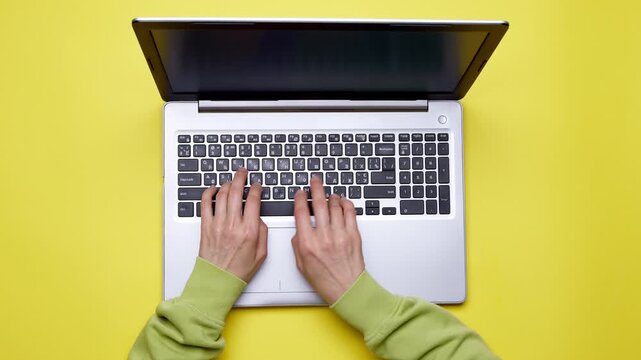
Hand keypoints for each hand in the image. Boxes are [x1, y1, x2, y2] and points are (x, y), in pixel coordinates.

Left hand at [199, 168, 267, 281]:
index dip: (256, 188)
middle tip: (242, 172)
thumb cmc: (239, 270)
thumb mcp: (261, 254)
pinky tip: (213, 189)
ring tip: (231, 179)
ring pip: (222, 195)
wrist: (218, 281)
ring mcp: (218, 224)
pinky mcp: (205, 227)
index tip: (257, 185)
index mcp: (249, 231)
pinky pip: (205, 204)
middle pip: (236, 192)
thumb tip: (258, 217)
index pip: (253, 200)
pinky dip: (209, 193)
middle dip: (240, 177)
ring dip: (227, 183)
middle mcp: (233, 225)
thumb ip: (262, 232)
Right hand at [291, 176, 364, 303]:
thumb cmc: (325, 280)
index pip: (301, 212)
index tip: (301, 193)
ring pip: (335, 206)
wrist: (347, 289)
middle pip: (318, 203)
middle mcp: (323, 236)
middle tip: (315, 180)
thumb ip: (298, 243)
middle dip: (316, 188)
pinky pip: (350, 212)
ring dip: (331, 197)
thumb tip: (299, 229)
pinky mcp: (353, 235)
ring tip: (329, 194)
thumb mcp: (301, 264)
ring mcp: (340, 234)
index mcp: (308, 243)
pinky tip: (342, 202)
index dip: (300, 198)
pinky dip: (345, 204)